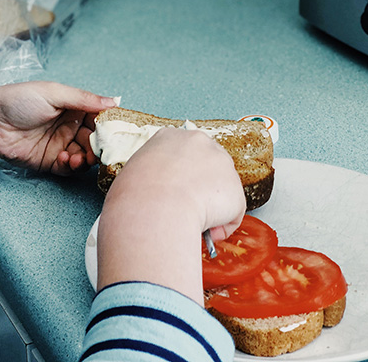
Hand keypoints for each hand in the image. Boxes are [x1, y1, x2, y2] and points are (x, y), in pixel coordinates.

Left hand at [0, 81, 116, 176]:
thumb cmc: (18, 100)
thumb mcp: (53, 93)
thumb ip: (84, 99)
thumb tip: (115, 101)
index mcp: (73, 106)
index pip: (99, 117)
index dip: (110, 125)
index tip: (119, 132)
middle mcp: (70, 126)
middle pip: (95, 140)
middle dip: (100, 146)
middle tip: (100, 150)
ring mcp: (60, 144)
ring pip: (84, 156)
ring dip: (86, 159)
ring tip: (78, 157)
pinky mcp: (50, 161)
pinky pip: (68, 168)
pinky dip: (70, 167)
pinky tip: (64, 160)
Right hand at [96, 128, 244, 302]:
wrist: (153, 206)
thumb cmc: (134, 195)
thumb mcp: (132, 175)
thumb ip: (150, 177)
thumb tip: (156, 195)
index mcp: (167, 137)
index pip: (181, 153)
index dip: (180, 175)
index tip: (175, 191)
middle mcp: (197, 142)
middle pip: (206, 167)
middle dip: (200, 190)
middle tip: (186, 211)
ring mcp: (220, 163)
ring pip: (220, 191)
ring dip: (210, 210)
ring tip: (192, 224)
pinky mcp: (235, 189)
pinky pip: (231, 214)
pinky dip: (221, 226)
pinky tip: (205, 231)